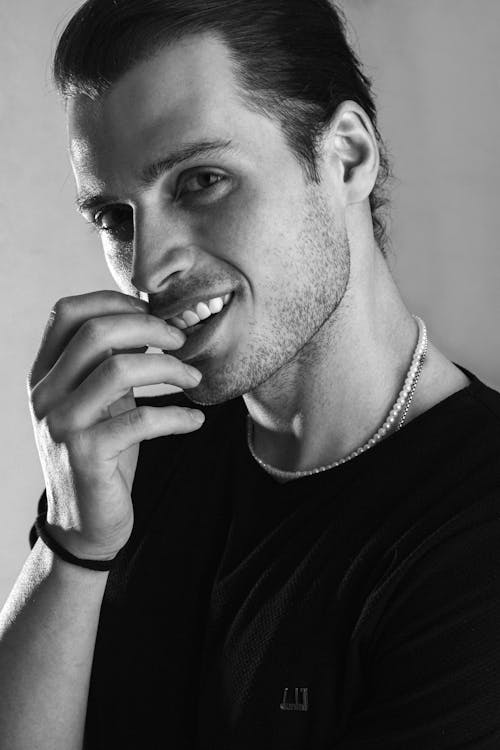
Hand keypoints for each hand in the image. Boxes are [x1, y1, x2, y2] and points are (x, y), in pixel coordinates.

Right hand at [27, 290, 203, 559]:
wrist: (83, 523)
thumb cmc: (102, 452)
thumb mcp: (102, 401)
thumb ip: (112, 363)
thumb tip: (151, 320)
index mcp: (45, 374)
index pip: (68, 312)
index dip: (114, 301)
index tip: (153, 313)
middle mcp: (45, 394)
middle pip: (95, 333)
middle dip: (150, 326)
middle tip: (183, 340)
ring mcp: (62, 425)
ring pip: (118, 370)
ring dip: (168, 368)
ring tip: (194, 379)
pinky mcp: (87, 456)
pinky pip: (141, 421)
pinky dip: (177, 416)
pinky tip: (196, 421)